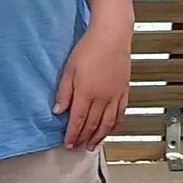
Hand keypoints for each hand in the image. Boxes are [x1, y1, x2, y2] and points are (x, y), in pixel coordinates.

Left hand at [55, 26, 130, 149]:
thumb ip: (64, 93)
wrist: (112, 35)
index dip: (72, 135)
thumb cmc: (89, 48)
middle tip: (78, 147)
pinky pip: (120, 114)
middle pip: (93, 125)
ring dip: (100, 137)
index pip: (78, 121)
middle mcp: (102, 98)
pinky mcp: (124, 92)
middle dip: (84, 139)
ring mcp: (115, 96)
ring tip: (93, 146)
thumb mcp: (69, 69)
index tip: (68, 143)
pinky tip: (110, 130)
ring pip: (108, 124)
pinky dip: (114, 126)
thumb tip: (58, 111)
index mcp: (86, 93)